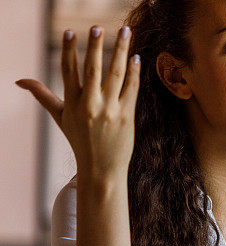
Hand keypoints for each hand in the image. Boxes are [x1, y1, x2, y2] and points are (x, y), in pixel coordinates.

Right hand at [15, 26, 140, 179]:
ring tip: (125, 31)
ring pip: (115, 75)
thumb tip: (19, 81)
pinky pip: (132, 89)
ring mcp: (109, 110)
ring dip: (121, 51)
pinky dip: (134, 72)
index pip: (68, 71)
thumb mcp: (60, 117)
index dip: (69, 50)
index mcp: (72, 103)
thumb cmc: (80, 140)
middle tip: (97, 27)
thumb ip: (42, 96)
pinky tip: (136, 57)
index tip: (70, 31)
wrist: (102, 169)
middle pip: (92, 70)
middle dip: (95, 47)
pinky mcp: (126, 116)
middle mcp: (90, 105)